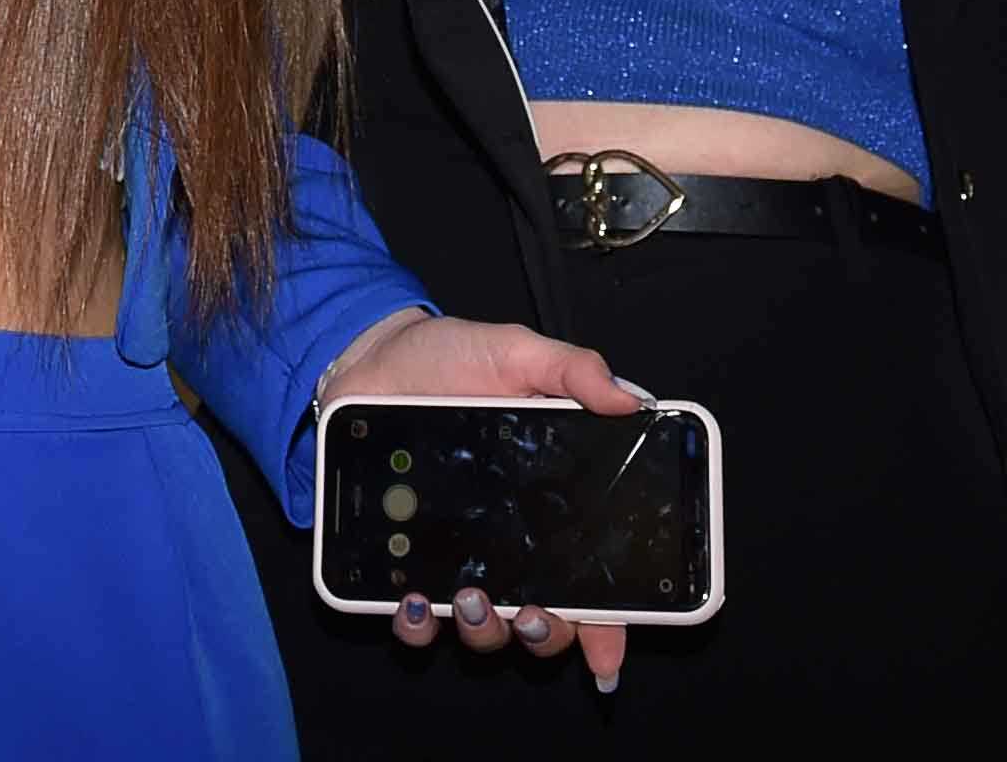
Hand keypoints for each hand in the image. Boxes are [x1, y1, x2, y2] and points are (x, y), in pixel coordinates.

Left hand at [318, 312, 637, 693]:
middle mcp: (509, 546)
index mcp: (550, 506)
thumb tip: (632, 402)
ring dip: (486, 632)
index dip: (609, 626)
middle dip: (548, 635)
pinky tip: (413, 603)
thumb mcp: (519, 353)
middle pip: (546, 622)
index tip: (610, 653)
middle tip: (535, 615)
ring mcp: (457, 561)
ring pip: (485, 631)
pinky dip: (417, 626)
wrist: (374, 358)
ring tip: (471, 600)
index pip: (594, 580)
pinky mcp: (405, 565)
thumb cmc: (451, 359)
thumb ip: (574, 372)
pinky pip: (414, 620)